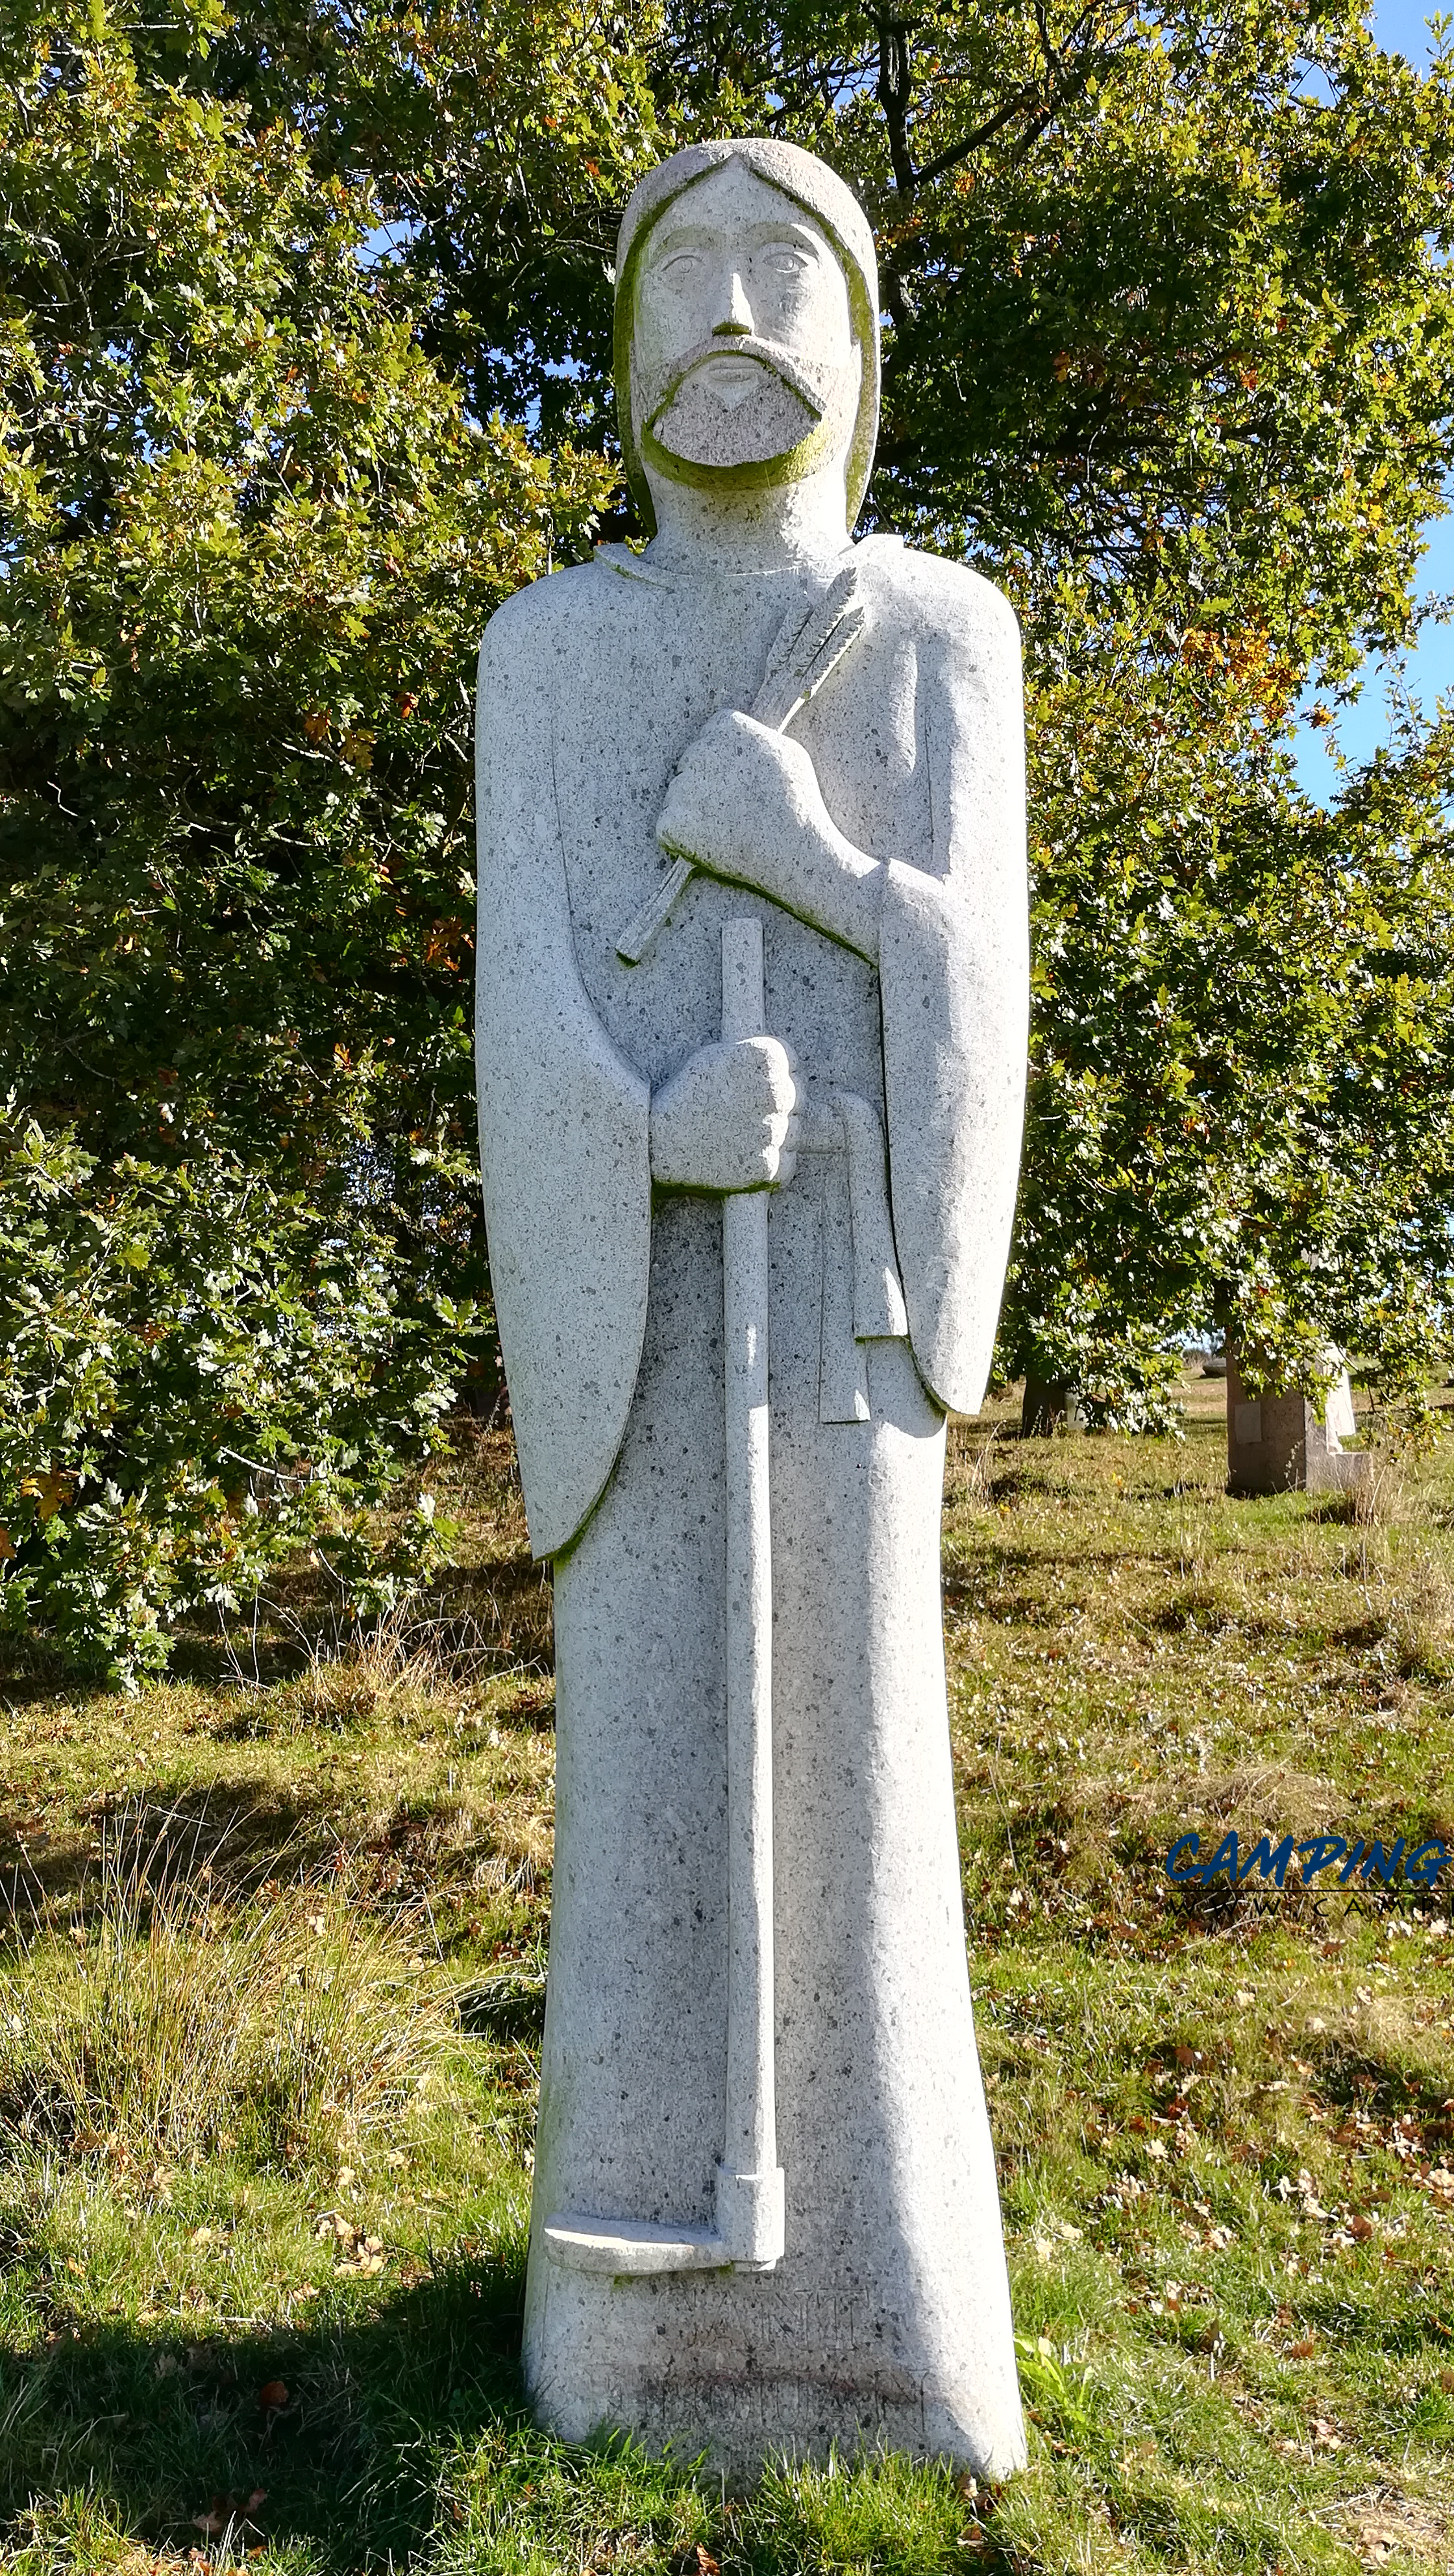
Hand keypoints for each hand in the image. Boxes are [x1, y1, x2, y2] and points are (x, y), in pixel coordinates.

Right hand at [649, 1036, 800, 1193]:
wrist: (658, 1140)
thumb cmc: (684, 1096)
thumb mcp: (716, 1057)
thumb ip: (752, 1058)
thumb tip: (783, 1066)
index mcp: (766, 1057)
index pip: (793, 1065)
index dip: (773, 1078)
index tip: (752, 1089)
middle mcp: (777, 1091)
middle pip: (796, 1099)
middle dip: (774, 1107)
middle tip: (740, 1115)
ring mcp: (776, 1131)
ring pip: (793, 1133)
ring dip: (772, 1136)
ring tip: (736, 1136)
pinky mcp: (770, 1166)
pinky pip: (786, 1164)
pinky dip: (769, 1164)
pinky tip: (741, 1157)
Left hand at [656, 710, 882, 962]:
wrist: (796, 852)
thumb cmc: (799, 805)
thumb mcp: (788, 753)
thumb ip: (758, 738)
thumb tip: (742, 734)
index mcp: (725, 726)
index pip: (706, 740)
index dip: (718, 766)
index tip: (735, 786)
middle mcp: (699, 750)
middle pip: (687, 768)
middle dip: (702, 789)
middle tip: (731, 813)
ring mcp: (682, 786)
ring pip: (676, 797)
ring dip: (692, 815)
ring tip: (726, 832)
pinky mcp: (672, 822)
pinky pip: (666, 828)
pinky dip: (682, 841)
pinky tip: (710, 846)